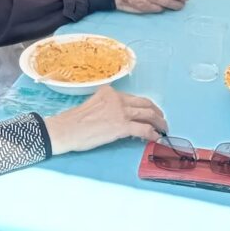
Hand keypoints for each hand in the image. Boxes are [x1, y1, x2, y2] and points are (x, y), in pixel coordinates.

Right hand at [44, 87, 167, 154]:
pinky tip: (156, 138)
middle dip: (156, 112)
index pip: (133, 98)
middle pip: (144, 103)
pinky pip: (144, 129)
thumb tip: (121, 119)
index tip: (149, 112)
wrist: (65, 129)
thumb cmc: (74, 122)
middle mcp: (117, 98)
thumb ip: (108, 107)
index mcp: (109, 92)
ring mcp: (120, 112)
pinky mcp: (121, 126)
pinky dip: (153, 134)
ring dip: (159, 122)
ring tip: (163, 129)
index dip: (144, 106)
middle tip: (161, 119)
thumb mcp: (93, 105)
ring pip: (148, 114)